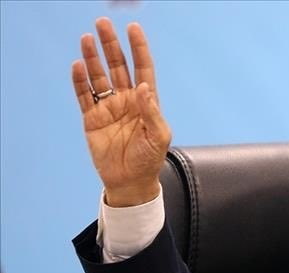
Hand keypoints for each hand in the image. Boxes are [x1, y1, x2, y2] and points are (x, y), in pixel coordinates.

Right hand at [72, 18, 170, 206]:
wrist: (130, 181)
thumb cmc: (149, 159)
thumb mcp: (158, 136)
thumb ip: (151, 111)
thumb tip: (143, 87)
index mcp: (146, 101)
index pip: (142, 68)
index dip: (138, 48)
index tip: (133, 29)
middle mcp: (126, 100)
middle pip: (117, 66)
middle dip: (111, 45)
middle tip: (102, 24)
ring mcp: (108, 108)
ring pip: (99, 77)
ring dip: (93, 58)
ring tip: (86, 38)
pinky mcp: (92, 118)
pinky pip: (84, 96)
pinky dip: (80, 81)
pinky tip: (78, 66)